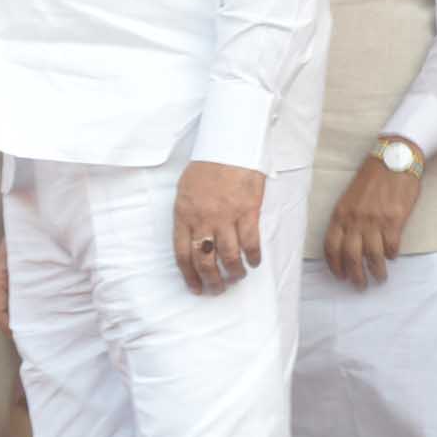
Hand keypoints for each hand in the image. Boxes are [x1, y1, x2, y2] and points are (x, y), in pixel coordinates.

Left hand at [172, 160, 266, 295]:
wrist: (229, 147)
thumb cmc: (206, 167)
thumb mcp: (185, 190)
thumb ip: (187, 216)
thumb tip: (193, 240)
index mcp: (183, 214)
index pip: (182, 253)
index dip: (189, 275)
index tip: (195, 287)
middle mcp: (203, 219)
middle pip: (205, 260)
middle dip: (211, 280)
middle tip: (217, 289)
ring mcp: (226, 217)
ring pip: (228, 256)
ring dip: (234, 272)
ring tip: (236, 277)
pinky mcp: (247, 212)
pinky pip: (250, 243)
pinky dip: (253, 257)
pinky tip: (254, 263)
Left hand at [323, 155, 421, 288]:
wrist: (394, 160)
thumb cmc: (371, 178)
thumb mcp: (350, 197)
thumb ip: (347, 218)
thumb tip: (347, 241)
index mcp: (340, 214)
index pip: (331, 246)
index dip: (334, 264)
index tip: (339, 276)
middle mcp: (355, 220)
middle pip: (351, 256)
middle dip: (354, 275)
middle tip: (359, 285)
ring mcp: (375, 221)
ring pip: (372, 256)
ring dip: (376, 271)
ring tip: (379, 278)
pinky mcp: (394, 220)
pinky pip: (391, 246)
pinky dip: (391, 255)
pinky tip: (392, 257)